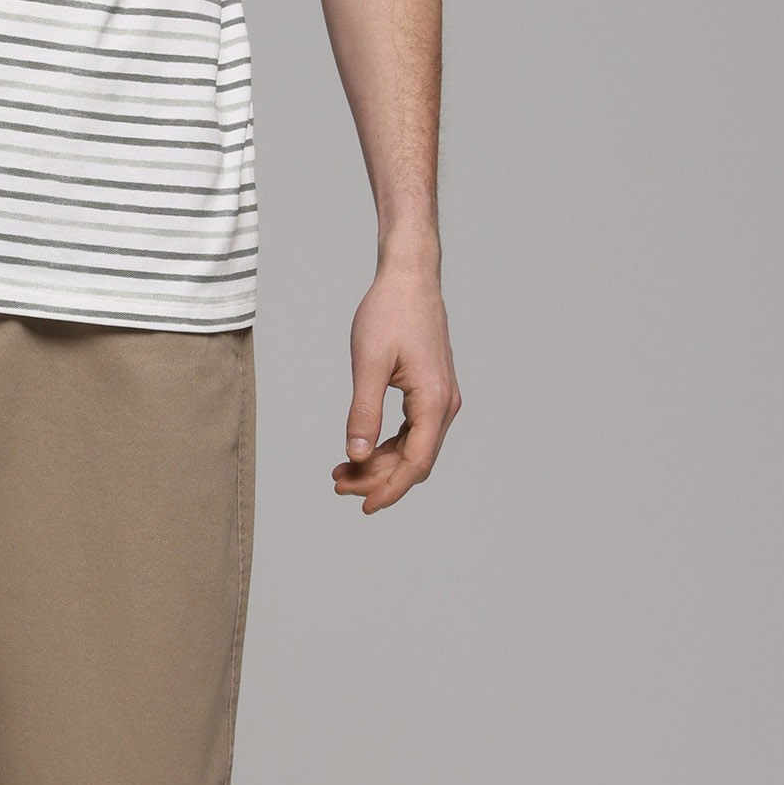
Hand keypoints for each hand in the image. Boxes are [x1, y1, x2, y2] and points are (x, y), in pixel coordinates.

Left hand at [333, 255, 459, 513]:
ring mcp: (440, 398)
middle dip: (377, 478)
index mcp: (434, 401)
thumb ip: (363, 412)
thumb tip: (356, 454)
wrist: (409, 278)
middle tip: (338, 484)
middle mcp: (445, 404)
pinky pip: (412, 431)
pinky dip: (386, 445)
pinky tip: (360, 449)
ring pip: (413, 448)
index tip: (363, 506)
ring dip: (380, 463)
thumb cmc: (390, 313)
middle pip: (414, 460)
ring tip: (342, 471)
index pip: (416, 463)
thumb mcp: (369, 364)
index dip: (390, 489)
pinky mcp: (430, 391)